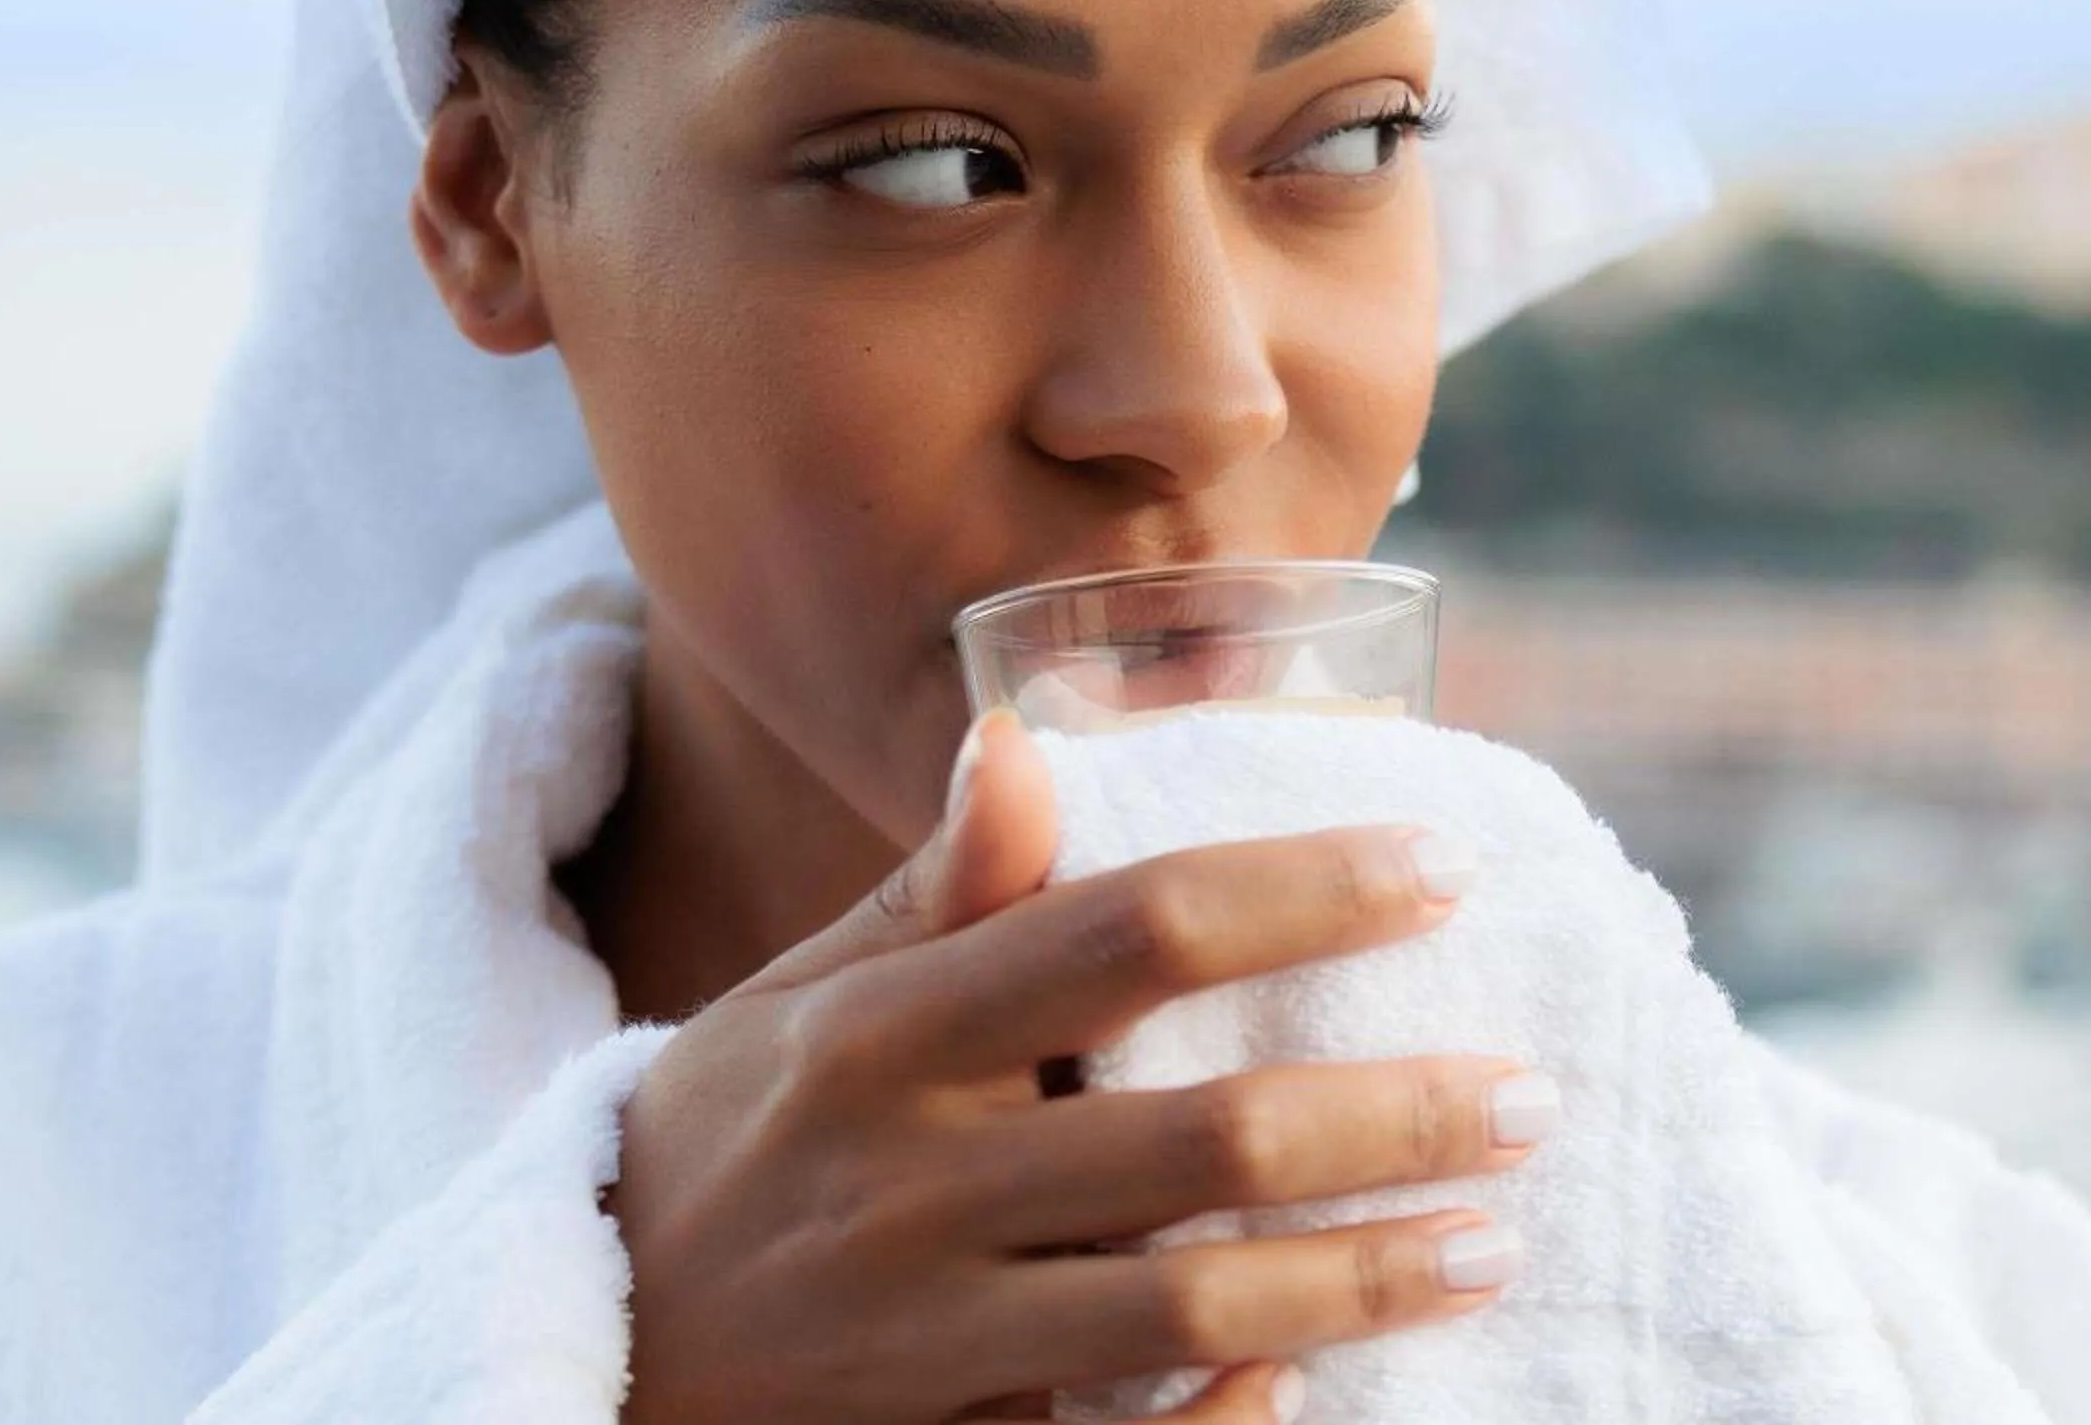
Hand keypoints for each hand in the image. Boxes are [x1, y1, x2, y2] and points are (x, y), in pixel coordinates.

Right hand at [610, 709, 1542, 1421]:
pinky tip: (1318, 1386)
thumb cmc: (725, 1144)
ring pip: (1187, 1309)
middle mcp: (904, 1178)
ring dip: (1361, 1274)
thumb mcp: (800, 1001)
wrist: (561, 1361)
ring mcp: (915, 1338)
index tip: (1446, 873)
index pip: (1134, 929)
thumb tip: (1032, 730)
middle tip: (1529, 1096)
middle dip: (1392, 1115)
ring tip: (1491, 1239)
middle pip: (1198, 1135)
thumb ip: (936, 888)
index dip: (1306, 893)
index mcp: (880, 1032)